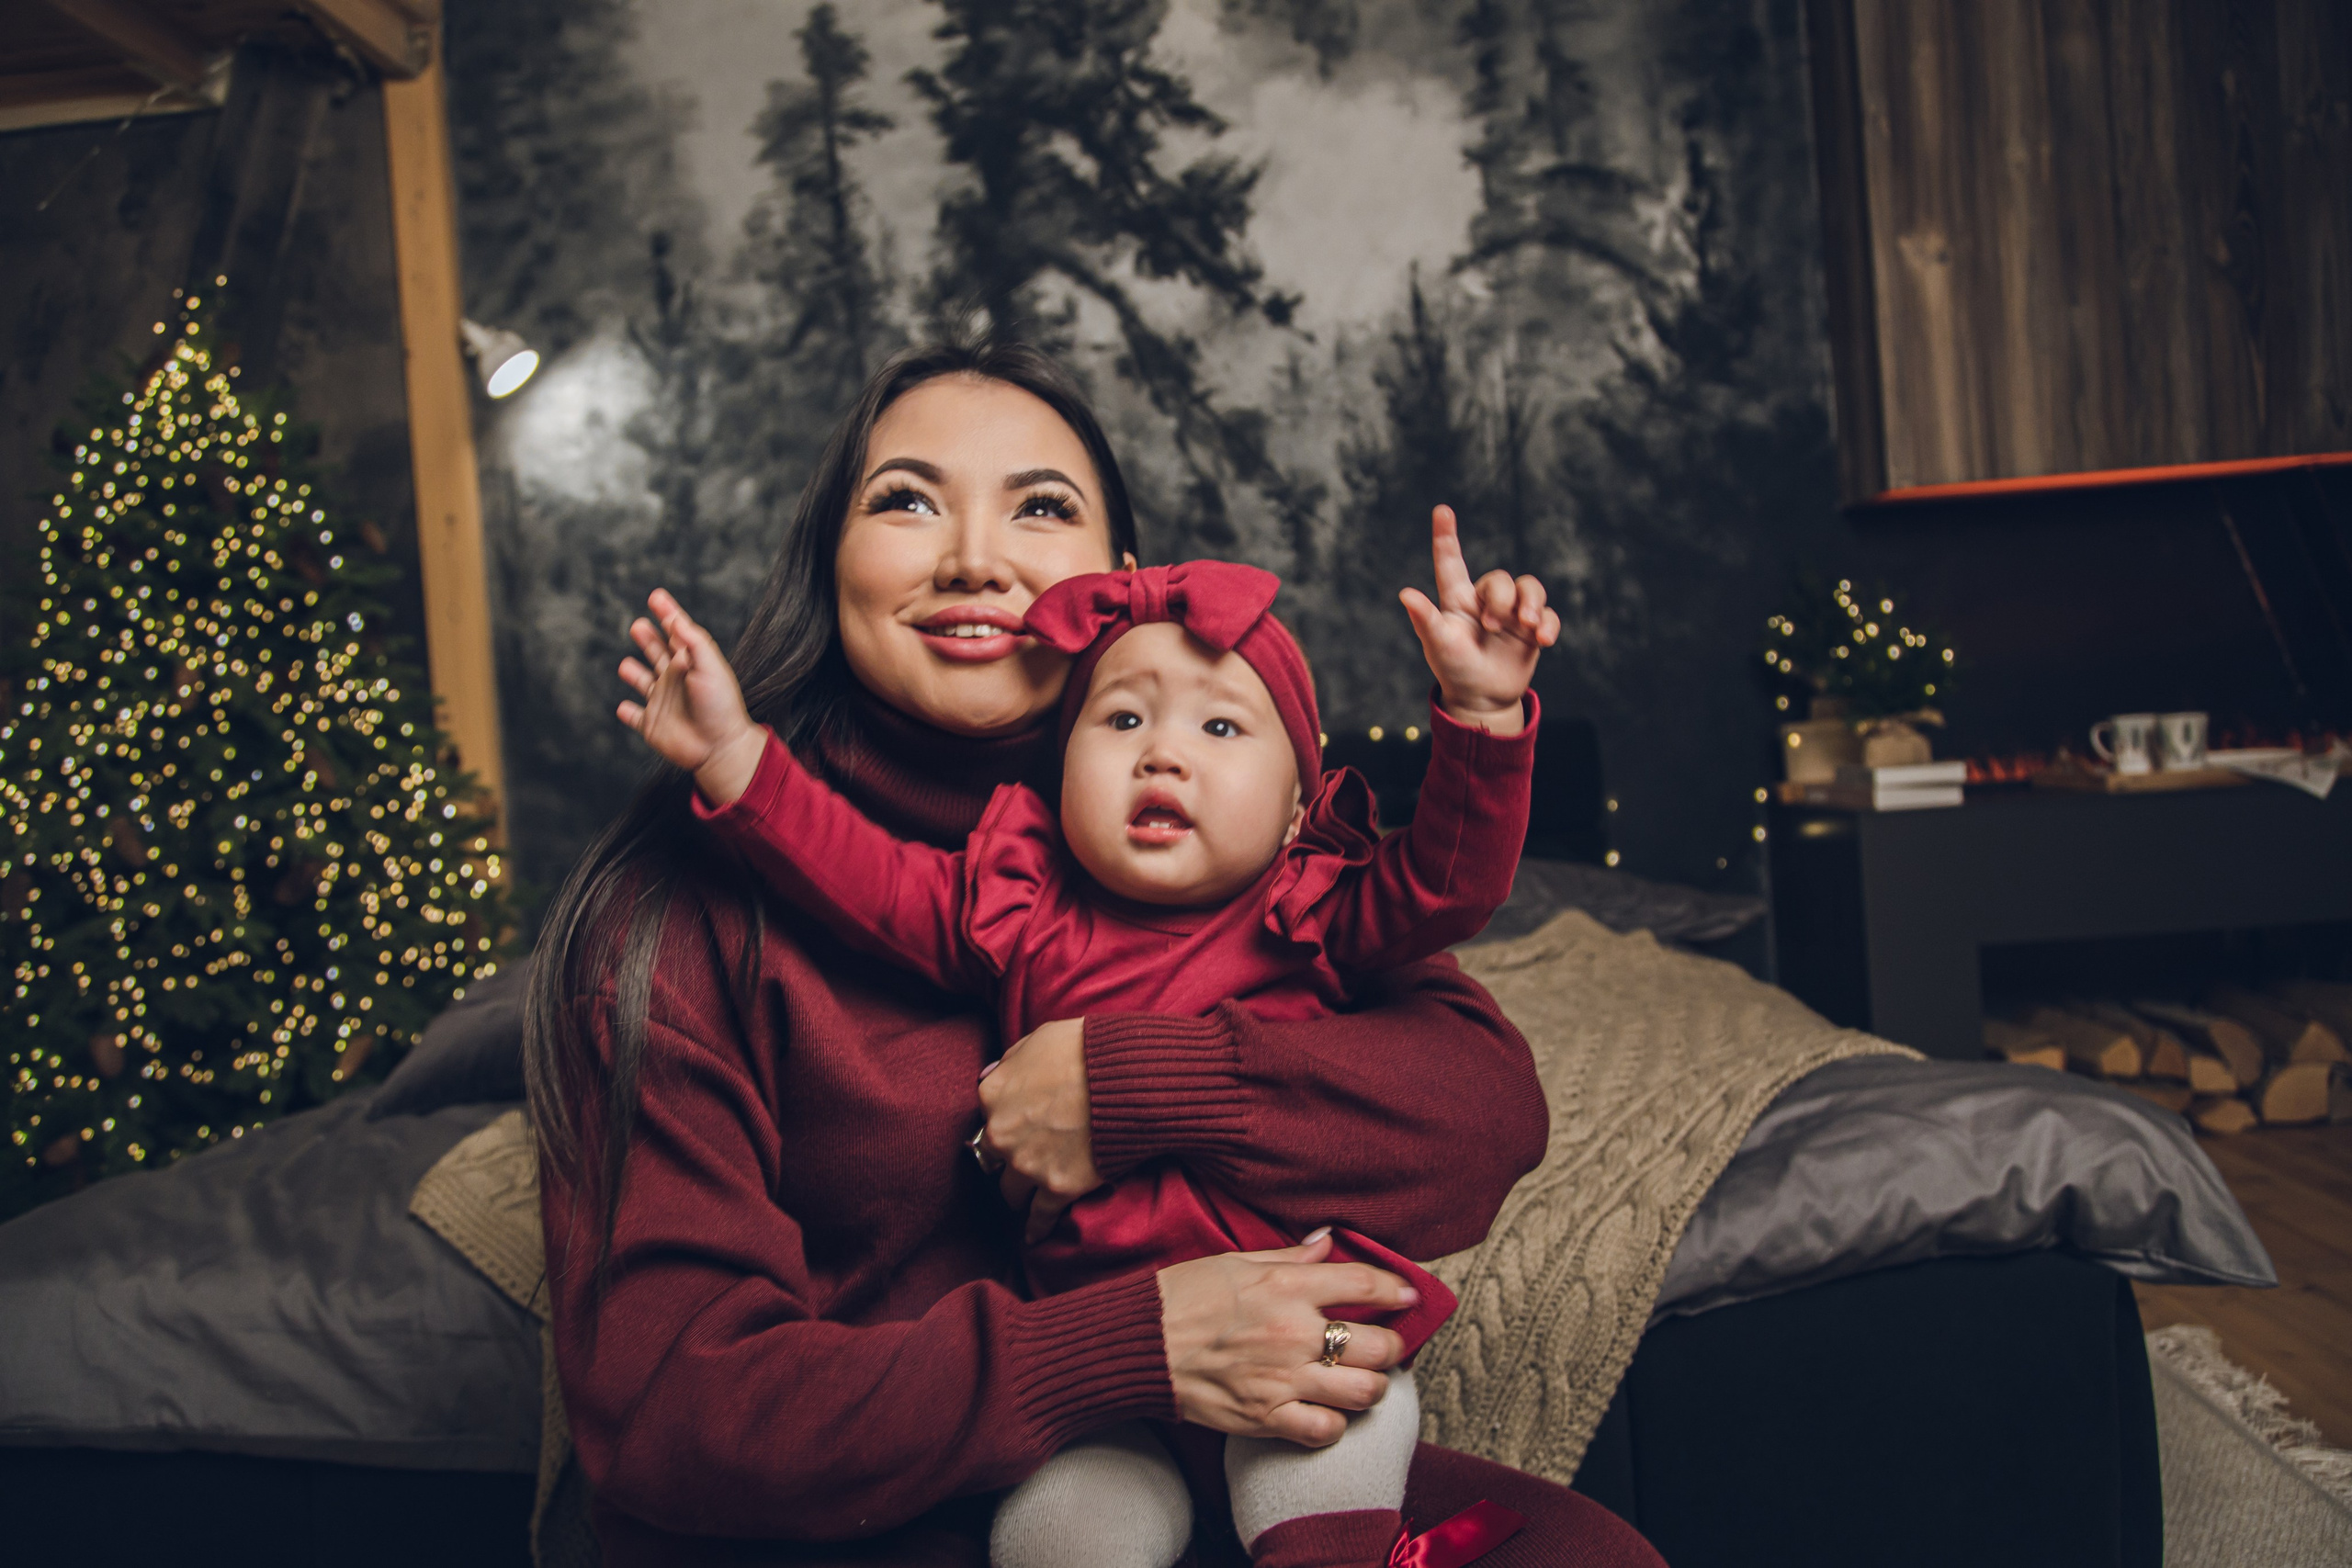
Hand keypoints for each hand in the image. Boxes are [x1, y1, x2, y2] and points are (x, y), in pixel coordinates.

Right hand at [616, 588, 763, 806]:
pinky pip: (636, 717)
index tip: (657, 596)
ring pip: (643, 682)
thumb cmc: (720, 706)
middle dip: (648, 639)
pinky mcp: (652, 725)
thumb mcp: (711, 667)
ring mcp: (662, 702)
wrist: (720, 748)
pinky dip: (628, 712)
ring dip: (634, 672)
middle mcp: (675, 679)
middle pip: (658, 653)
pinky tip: (623, 708)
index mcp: (691, 663)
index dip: (668, 613)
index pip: (677, 632)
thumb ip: (694, 641)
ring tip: (625, 664)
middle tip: (638, 624)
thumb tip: (677, 620)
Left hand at [975, 1018, 1102, 1242]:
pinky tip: (1033, 1235)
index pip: (986, 1117)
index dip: (1004, 1122)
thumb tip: (995, 1076)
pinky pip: (1039, 1216)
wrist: (1128, 1078)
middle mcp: (1002, 1134)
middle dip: (1007, 1159)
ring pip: (1010, 1191)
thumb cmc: (1087, 1049)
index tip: (1016, 1127)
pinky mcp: (1058, 1188)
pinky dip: (1036, 1227)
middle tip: (1025, 1157)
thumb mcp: (1038, 1039)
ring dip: (1020, 1192)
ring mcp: (1028, 1164)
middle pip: (993, 1159)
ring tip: (1028, 1196)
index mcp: (992, 1095)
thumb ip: (1012, 1063)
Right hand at [1157, 1230, 1412, 1446]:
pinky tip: (1326, 1411)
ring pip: (1364, 1392)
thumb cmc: (1183, 1296)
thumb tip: (1330, 1243)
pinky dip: (1334, 1424)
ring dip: (1371, 1387)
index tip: (1409, 1296)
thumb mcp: (1237, 1262)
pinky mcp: (1266, 1417)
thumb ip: (1292, 1257)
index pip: (1365, 1285)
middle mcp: (1294, 1333)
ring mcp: (1283, 1379)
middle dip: (1392, 1346)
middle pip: (1379, 1346)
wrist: (1138, 1343)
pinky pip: (1326, 1430)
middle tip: (1384, 1345)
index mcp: (1288, 1287)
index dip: (1397, 1290)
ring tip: (1361, 1380)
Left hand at [1397, 505, 1558, 734]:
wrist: (1482, 700)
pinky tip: (1543, 640)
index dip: (1445, 536)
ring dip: (1531, 604)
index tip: (1441, 510)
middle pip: (1501, 578)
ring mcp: (1512, 614)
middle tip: (1493, 627)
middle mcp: (1486, 601)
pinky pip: (1549, 614)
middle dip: (1501, 599)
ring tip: (1527, 626)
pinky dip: (1549, 624)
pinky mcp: (1533, 630)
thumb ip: (1426, 619)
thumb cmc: (1454, 670)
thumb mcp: (1439, 645)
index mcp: (1457, 600)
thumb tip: (1406, 594)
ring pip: (1529, 588)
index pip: (1451, 563)